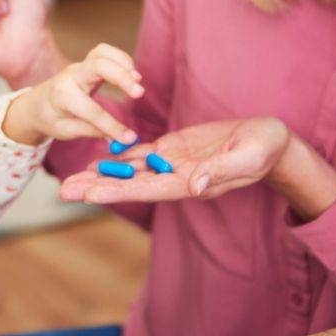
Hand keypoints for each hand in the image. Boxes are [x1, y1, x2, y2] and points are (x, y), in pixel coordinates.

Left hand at [2, 44, 143, 146]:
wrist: (37, 103)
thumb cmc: (51, 118)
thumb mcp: (66, 131)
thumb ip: (93, 131)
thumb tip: (122, 139)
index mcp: (61, 96)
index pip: (91, 110)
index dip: (112, 125)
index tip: (129, 137)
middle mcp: (71, 76)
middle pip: (98, 66)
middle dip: (121, 77)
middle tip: (139, 93)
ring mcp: (80, 67)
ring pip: (102, 52)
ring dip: (123, 63)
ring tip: (137, 81)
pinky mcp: (88, 63)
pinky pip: (105, 53)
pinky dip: (122, 59)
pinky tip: (132, 75)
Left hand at [59, 117, 289, 202]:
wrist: (272, 141)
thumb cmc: (265, 150)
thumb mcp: (248, 158)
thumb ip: (221, 173)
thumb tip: (194, 187)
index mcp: (190, 182)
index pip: (147, 189)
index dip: (118, 191)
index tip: (90, 195)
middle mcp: (176, 177)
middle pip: (129, 184)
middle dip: (97, 187)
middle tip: (63, 192)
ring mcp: (173, 164)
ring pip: (130, 171)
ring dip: (100, 175)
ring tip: (70, 180)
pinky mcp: (175, 149)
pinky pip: (142, 155)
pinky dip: (119, 158)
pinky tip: (98, 160)